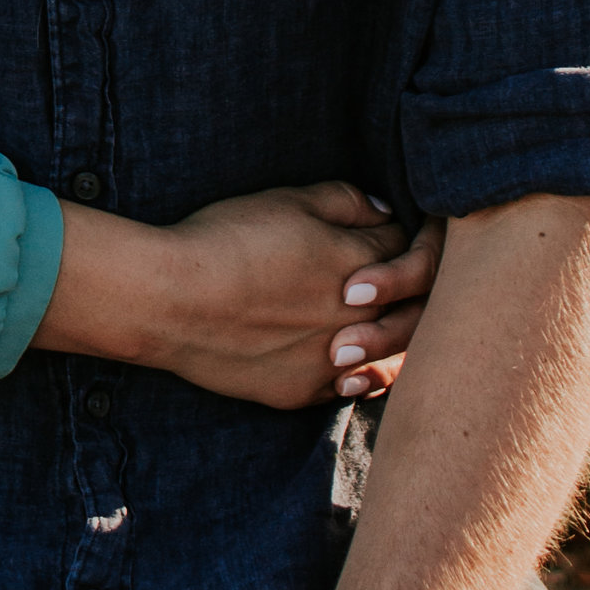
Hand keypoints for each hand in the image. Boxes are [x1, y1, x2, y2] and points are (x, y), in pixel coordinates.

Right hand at [159, 185, 443, 407]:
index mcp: (359, 259)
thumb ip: (344, 202)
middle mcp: (359, 314)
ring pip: (393, 352)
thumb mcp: (286, 200)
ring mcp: (334, 358)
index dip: (407, 235)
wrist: (172, 300)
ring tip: (395, 321)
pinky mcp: (303, 389)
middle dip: (416, 286)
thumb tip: (383, 211)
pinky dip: (363, 373)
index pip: (409, 247)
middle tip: (408, 275)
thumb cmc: (226, 240)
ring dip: (397, 334)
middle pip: (416, 303)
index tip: (392, 232)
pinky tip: (356, 362)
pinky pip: (351, 387)